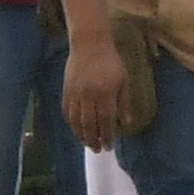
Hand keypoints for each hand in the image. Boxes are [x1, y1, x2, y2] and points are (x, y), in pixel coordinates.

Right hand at [62, 29, 130, 147]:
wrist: (89, 44)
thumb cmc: (111, 61)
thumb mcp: (123, 80)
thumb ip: (124, 102)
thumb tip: (127, 122)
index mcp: (105, 93)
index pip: (106, 120)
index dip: (107, 135)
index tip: (110, 146)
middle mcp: (89, 95)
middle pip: (90, 124)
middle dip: (94, 139)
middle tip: (98, 150)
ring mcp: (75, 94)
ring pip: (76, 121)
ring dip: (82, 135)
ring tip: (88, 144)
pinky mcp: (66, 91)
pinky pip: (67, 112)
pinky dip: (71, 124)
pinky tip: (77, 130)